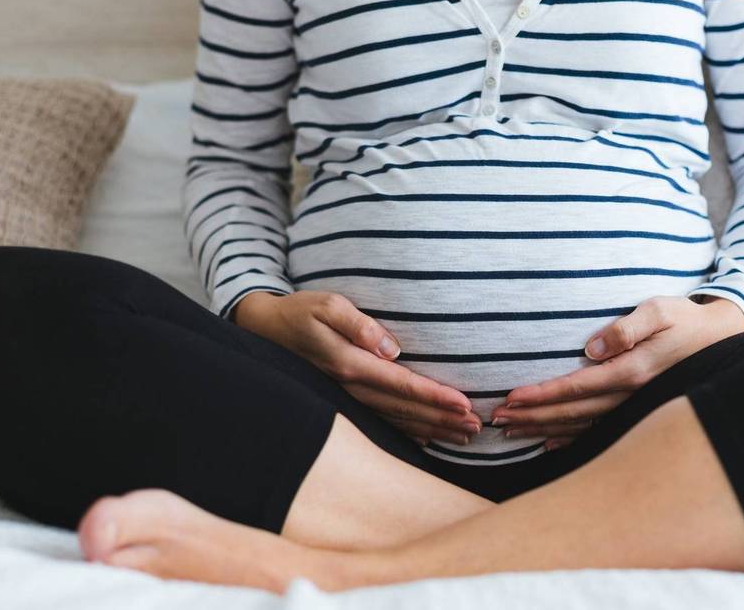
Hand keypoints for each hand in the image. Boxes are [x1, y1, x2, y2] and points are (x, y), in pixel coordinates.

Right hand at [233, 291, 480, 445]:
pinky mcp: (347, 399)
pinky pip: (384, 421)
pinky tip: (430, 438)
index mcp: (351, 364)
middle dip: (443, 419)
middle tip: (477, 427)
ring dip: (432, 428)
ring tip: (464, 437)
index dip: (434, 396)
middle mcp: (352, 387)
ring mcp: (349, 397)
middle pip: (406, 409)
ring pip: (398, 420)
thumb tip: (392, 347)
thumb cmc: (300, 311)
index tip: (464, 405)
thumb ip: (358, 324)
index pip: (402, 385)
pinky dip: (409, 431)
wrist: (265, 329)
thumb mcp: (327, 305)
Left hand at [491, 295, 743, 448]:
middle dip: (530, 417)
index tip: (510, 398)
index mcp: (630, 372)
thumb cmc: (684, 319)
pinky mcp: (633, 411)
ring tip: (510, 431)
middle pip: (569, 413)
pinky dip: (569, 440)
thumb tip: (591, 348)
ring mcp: (631, 409)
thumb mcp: (659, 310)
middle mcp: (628, 397)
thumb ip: (626, 328)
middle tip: (495, 420)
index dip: (540, 396)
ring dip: (542, 429)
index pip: (574, 388)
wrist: (720, 340)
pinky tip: (548, 444)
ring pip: (578, 426)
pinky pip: (596, 432)